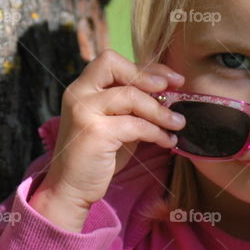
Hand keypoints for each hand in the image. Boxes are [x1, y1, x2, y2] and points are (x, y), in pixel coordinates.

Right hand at [29, 49, 184, 231]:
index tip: (169, 79)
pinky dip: (157, 132)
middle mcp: (79, 93)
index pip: (111, 61)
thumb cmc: (97, 155)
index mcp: (82, 88)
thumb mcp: (115, 122)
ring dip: (160, 110)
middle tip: (172, 91)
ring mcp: (84, 111)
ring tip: (178, 123)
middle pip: (113, 65)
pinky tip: (167, 141)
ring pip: (130, 96)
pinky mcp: (94, 132)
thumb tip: (168, 92)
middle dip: (147, 76)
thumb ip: (132, 105)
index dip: (143, 67)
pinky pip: (135, 125)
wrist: (71, 187)